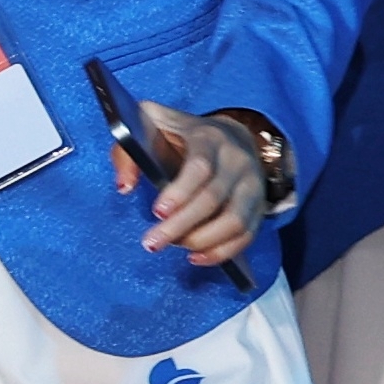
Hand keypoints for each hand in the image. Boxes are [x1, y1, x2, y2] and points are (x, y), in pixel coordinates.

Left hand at [113, 98, 267, 267]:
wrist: (231, 133)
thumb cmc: (180, 135)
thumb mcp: (149, 126)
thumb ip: (127, 150)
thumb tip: (124, 187)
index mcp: (208, 137)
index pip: (200, 167)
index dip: (179, 193)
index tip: (157, 212)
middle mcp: (236, 160)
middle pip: (213, 199)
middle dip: (180, 227)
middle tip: (152, 243)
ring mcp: (252, 184)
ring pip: (235, 221)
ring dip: (202, 241)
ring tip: (175, 246)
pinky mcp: (259, 205)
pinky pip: (246, 235)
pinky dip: (222, 252)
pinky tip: (195, 257)